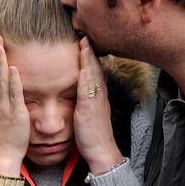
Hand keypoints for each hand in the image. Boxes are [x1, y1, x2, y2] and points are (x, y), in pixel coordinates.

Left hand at [73, 37, 123, 174]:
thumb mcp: (92, 112)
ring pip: (93, 75)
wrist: (101, 151)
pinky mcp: (89, 109)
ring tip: (84, 43)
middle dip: (90, 52)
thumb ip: (89, 98)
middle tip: (85, 34)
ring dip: (88, 59)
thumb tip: (85, 88)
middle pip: (96, 68)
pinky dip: (86, 76)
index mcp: (99, 95)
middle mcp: (99, 95)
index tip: (85, 41)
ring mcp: (95, 101)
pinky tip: (82, 67)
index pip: (96, 70)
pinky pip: (88, 89)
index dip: (91, 56)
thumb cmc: (94, 133)